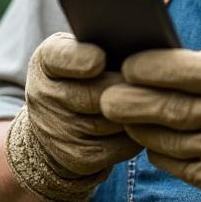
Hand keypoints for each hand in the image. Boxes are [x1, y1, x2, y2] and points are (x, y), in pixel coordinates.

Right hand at [5, 32, 141, 201]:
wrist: (57, 122)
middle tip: (152, 81)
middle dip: (126, 88)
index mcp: (47, 61)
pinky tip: (147, 122)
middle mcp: (44, 97)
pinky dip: (139, 134)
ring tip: (156, 99)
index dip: (80, 61)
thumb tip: (139, 45)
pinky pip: (121, 146)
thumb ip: (98, 43)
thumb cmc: (82, 74)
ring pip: (113, 122)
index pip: (60, 58)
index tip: (99, 60)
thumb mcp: (79, 51)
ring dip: (138, 111)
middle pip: (93, 95)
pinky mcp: (80, 158)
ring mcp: (59, 131)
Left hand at [101, 49, 200, 201]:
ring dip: (137, 127)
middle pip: (171, 109)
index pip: (191, 71)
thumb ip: (199, 66)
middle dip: (132, 101)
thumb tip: (143, 56)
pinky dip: (155, 150)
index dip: (154, 68)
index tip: (126, 65)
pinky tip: (150, 139)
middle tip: (105, 97)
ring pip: (166, 140)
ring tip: (120, 115)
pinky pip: (172, 164)